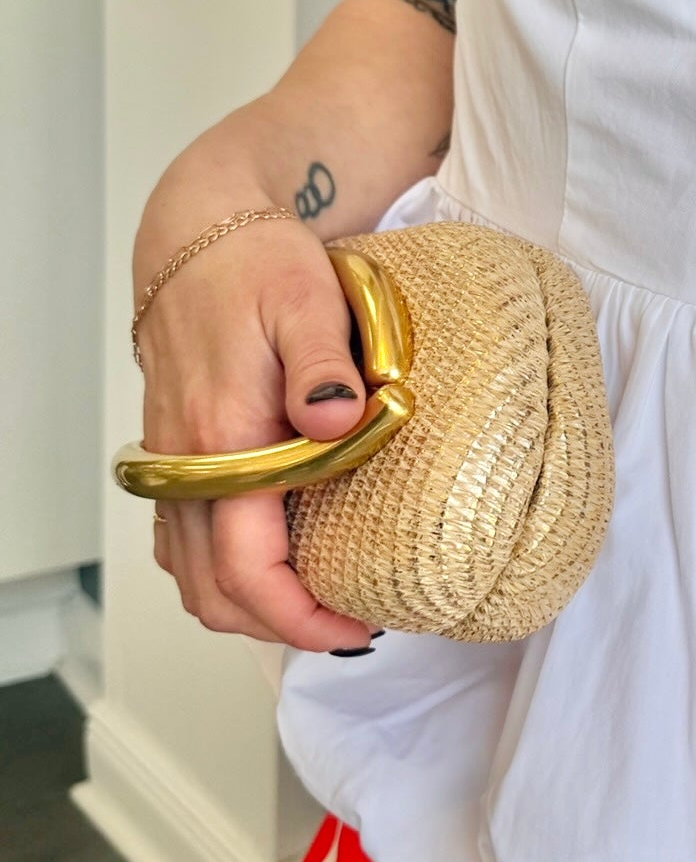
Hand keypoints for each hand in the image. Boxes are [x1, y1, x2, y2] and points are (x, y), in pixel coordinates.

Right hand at [138, 205, 375, 653]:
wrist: (200, 233)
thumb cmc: (256, 262)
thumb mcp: (307, 297)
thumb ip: (325, 362)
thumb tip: (338, 417)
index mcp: (223, 438)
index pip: (246, 566)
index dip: (299, 616)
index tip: (356, 627)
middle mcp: (187, 463)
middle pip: (212, 591)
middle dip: (278, 628)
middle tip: (351, 626)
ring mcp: (173, 465)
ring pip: (192, 575)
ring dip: (249, 606)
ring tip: (322, 602)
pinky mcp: (174, 458)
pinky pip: (184, 543)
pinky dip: (225, 573)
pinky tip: (278, 563)